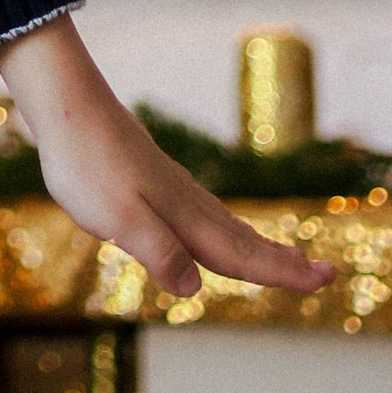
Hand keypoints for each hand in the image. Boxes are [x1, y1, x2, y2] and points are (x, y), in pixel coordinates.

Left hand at [0, 15, 335, 302]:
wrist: (65, 104)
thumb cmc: (86, 163)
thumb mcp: (117, 217)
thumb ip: (158, 251)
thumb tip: (195, 288)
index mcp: (183, 217)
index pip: (241, 254)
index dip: (282, 272)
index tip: (326, 278)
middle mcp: (185, 202)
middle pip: (243, 240)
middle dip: (283, 261)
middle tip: (326, 273)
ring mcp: (171, 187)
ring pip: (225, 224)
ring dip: (259, 245)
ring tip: (287, 258)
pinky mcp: (152, 178)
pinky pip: (203, 213)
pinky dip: (224, 228)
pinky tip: (217, 228)